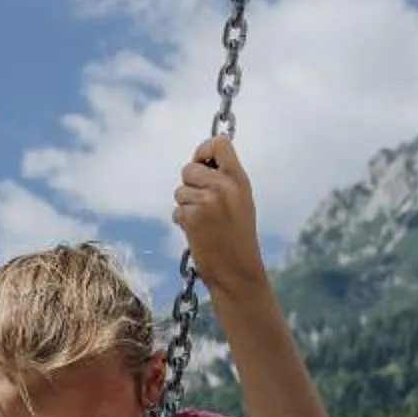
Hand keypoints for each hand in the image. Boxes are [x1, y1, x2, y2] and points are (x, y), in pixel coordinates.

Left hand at [173, 136, 263, 296]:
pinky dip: (182, 222)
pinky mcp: (192, 218)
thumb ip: (225, 180)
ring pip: (180, 191)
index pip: (219, 144)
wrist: (237, 272)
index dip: (204, 149)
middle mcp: (224, 187)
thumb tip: (200, 161)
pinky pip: (176, 210)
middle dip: (189, 185)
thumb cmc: (237, 239)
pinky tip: (198, 234)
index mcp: (239, 180)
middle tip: (202, 205)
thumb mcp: (241, 202)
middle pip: (189, 168)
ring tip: (204, 223)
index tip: (201, 162)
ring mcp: (208, 202)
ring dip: (186, 206)